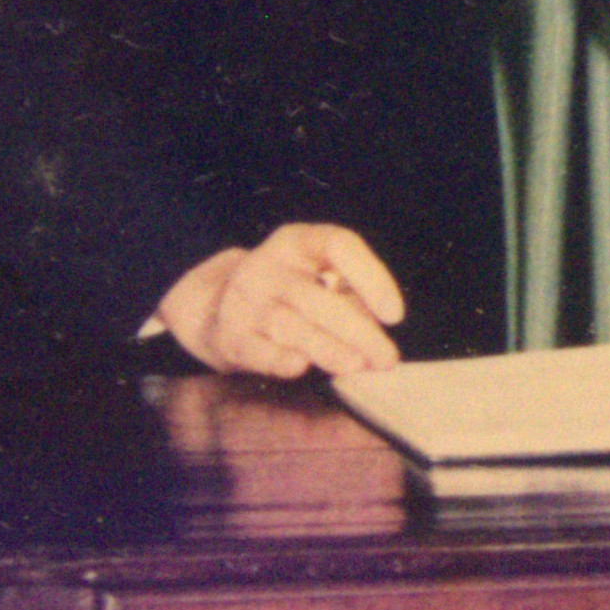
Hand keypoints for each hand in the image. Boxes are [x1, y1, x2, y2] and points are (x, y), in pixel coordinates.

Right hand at [156, 222, 405, 377]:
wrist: (214, 307)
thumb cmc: (286, 293)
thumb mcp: (318, 280)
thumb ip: (351, 301)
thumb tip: (376, 335)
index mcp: (296, 242)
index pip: (338, 245)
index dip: (372, 278)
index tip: (395, 315)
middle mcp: (267, 266)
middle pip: (317, 297)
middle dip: (358, 331)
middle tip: (386, 358)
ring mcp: (244, 301)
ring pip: (289, 325)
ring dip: (328, 348)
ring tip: (357, 365)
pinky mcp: (229, 335)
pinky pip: (258, 350)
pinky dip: (280, 360)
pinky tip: (302, 367)